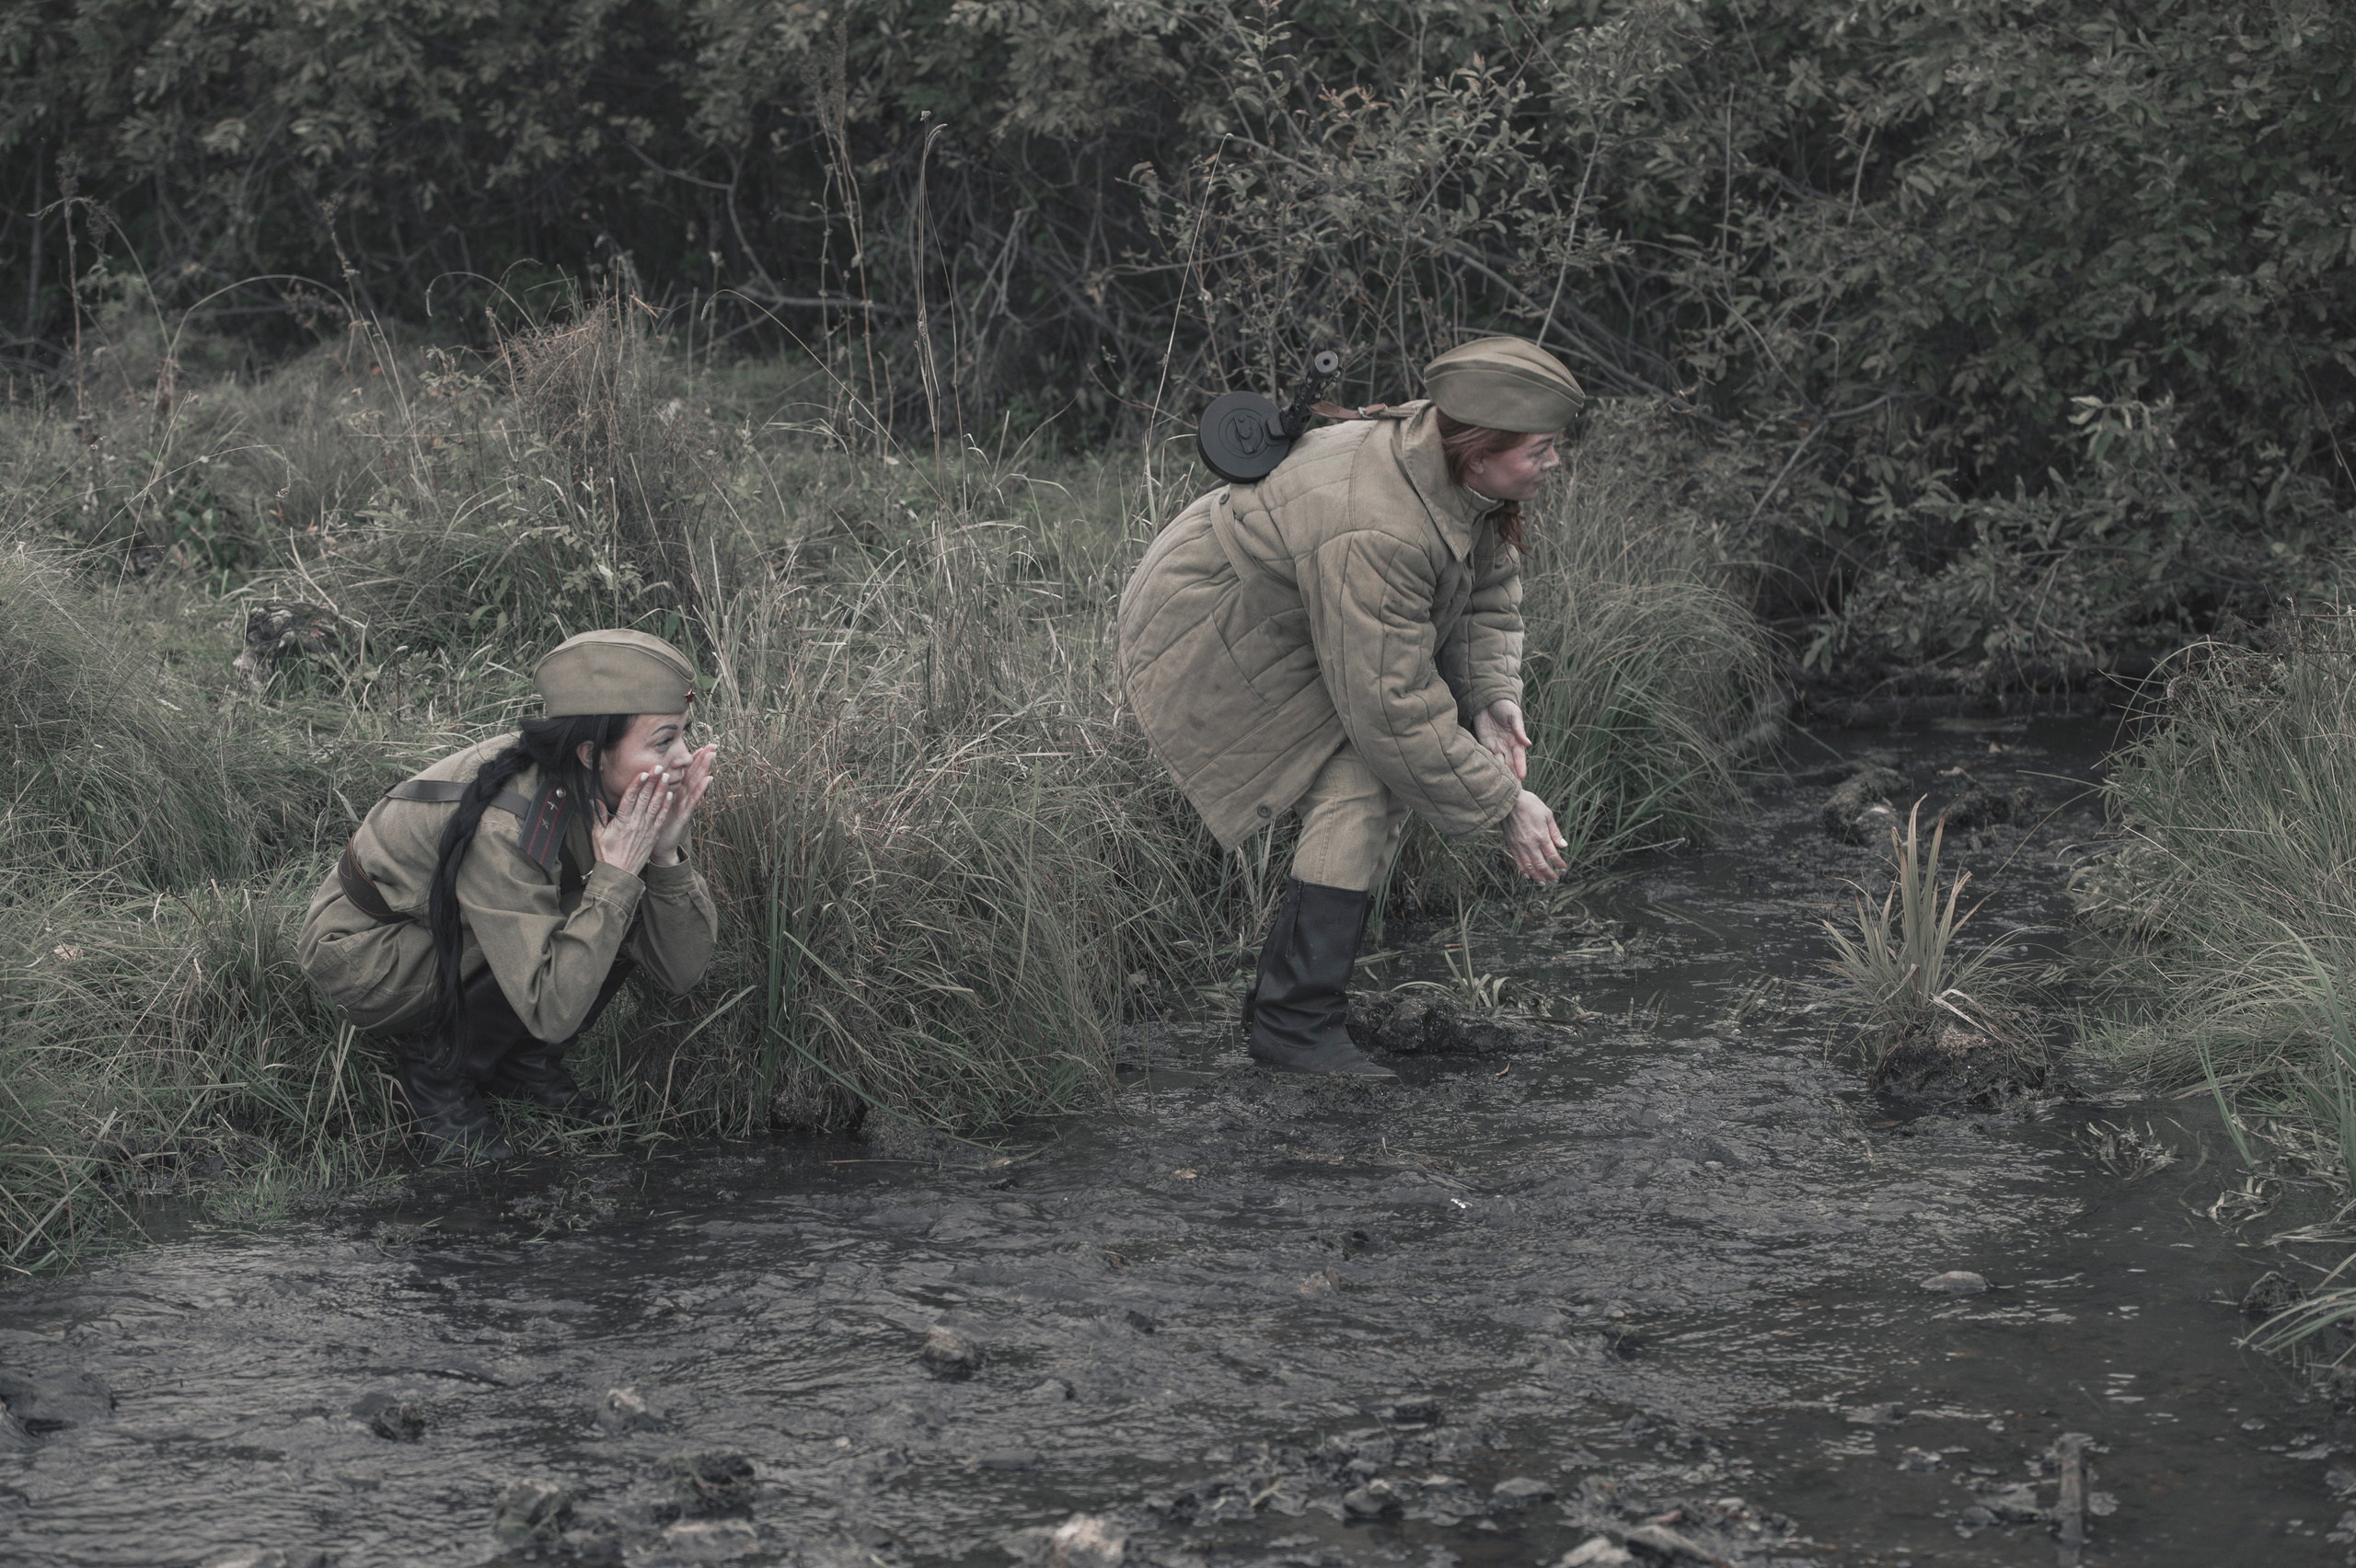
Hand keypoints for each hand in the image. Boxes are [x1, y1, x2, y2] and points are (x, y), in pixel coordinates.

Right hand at [591, 768, 674, 877]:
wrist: (620, 874)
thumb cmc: (606, 854)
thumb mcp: (598, 834)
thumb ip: (599, 815)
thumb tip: (595, 799)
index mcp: (622, 821)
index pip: (630, 799)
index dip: (637, 785)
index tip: (643, 773)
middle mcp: (636, 823)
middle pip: (645, 798)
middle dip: (652, 781)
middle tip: (658, 767)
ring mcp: (646, 829)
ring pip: (656, 806)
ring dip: (662, 790)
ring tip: (666, 776)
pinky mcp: (653, 835)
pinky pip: (661, 818)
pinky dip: (666, 806)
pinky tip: (671, 795)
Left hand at [648, 744, 718, 866]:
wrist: (657, 846)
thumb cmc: (654, 825)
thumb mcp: (654, 804)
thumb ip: (653, 790)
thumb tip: (648, 774)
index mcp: (674, 792)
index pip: (685, 772)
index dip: (693, 759)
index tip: (701, 745)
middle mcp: (682, 797)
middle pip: (694, 774)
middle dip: (703, 759)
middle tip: (713, 745)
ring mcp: (685, 805)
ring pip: (696, 784)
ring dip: (704, 769)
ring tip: (712, 755)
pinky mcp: (684, 815)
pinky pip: (693, 800)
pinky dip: (701, 790)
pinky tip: (709, 779)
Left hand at [1473, 699, 1532, 781]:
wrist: (1487, 700)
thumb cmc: (1504, 706)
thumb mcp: (1514, 715)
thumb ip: (1519, 729)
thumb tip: (1528, 743)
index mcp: (1516, 740)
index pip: (1519, 756)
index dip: (1520, 766)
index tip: (1522, 776)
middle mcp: (1506, 746)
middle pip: (1510, 763)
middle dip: (1512, 777)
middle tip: (1514, 791)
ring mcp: (1495, 746)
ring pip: (1498, 763)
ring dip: (1500, 775)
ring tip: (1500, 788)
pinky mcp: (1484, 744)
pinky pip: (1486, 757)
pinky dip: (1488, 766)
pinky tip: (1487, 776)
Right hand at [1503, 791, 1568, 883]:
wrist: (1509, 801)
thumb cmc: (1530, 804)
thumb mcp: (1547, 814)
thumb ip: (1555, 832)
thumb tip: (1563, 845)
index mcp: (1542, 836)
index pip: (1553, 855)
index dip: (1559, 864)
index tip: (1564, 869)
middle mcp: (1530, 844)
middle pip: (1541, 864)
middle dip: (1550, 875)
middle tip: (1555, 881)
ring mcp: (1520, 846)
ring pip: (1529, 866)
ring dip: (1537, 877)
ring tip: (1542, 883)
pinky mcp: (1511, 845)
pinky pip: (1517, 861)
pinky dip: (1523, 871)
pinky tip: (1528, 876)